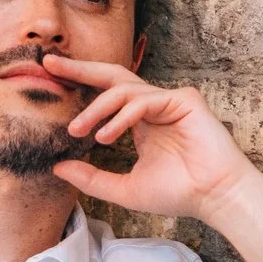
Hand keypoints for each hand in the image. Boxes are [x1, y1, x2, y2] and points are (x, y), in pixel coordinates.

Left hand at [42, 54, 255, 222]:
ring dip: (96, 109)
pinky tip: (106, 135)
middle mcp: (154, 106)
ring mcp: (170, 101)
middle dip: (80, 69)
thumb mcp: (124, 187)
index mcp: (141, 121)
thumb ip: (91, 177)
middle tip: (49, 64)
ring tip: (78, 130)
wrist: (213, 197)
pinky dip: (121, 116)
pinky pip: (144, 100)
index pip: (107, 94)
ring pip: (123, 90)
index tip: (50, 76)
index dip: (79, 83)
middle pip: (112, 76)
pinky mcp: (185, 100)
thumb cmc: (178, 193)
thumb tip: (57, 167)